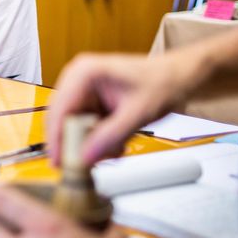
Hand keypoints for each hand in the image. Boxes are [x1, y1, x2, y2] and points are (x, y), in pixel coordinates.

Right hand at [47, 51, 201, 165]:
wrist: (179, 78)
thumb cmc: (162, 83)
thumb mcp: (137, 114)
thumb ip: (110, 137)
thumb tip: (85, 157)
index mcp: (83, 73)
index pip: (59, 110)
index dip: (57, 139)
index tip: (60, 163)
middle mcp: (78, 79)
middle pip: (63, 120)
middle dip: (78, 143)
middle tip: (90, 164)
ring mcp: (84, 91)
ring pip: (74, 127)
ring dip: (91, 143)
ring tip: (115, 151)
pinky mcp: (91, 102)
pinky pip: (86, 127)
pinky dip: (99, 140)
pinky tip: (117, 145)